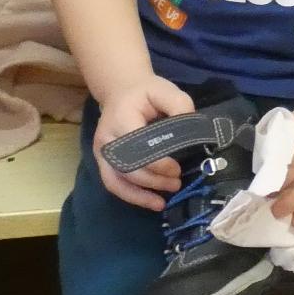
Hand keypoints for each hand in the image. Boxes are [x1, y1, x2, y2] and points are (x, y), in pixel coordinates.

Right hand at [92, 75, 195, 210]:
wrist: (122, 92)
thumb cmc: (146, 93)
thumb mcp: (167, 91)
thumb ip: (180, 106)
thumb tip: (191, 128)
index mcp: (121, 118)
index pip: (136, 146)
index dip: (157, 162)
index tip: (177, 168)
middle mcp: (106, 138)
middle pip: (126, 167)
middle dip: (153, 180)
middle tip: (177, 182)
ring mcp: (101, 152)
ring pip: (116, 180)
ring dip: (141, 194)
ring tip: (164, 199)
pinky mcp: (104, 162)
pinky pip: (113, 184)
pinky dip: (131, 197)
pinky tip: (152, 203)